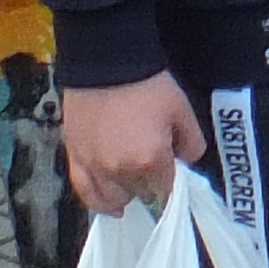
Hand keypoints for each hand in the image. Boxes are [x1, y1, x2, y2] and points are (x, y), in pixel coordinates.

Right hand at [61, 74, 210, 215]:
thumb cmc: (147, 84)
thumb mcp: (182, 111)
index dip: (173, 183)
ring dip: (127, 193)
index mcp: (150, 160)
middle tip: (154, 165)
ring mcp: (94, 166)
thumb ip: (192, 144)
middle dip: (151, 183)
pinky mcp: (76, 156)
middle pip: (141, 194)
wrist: (107, 60)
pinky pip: (85, 191)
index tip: (174, 173)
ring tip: (134, 182)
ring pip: (114, 198)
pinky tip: (111, 207)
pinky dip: (99, 202)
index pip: (167, 191)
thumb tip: (186, 161)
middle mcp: (120, 170)